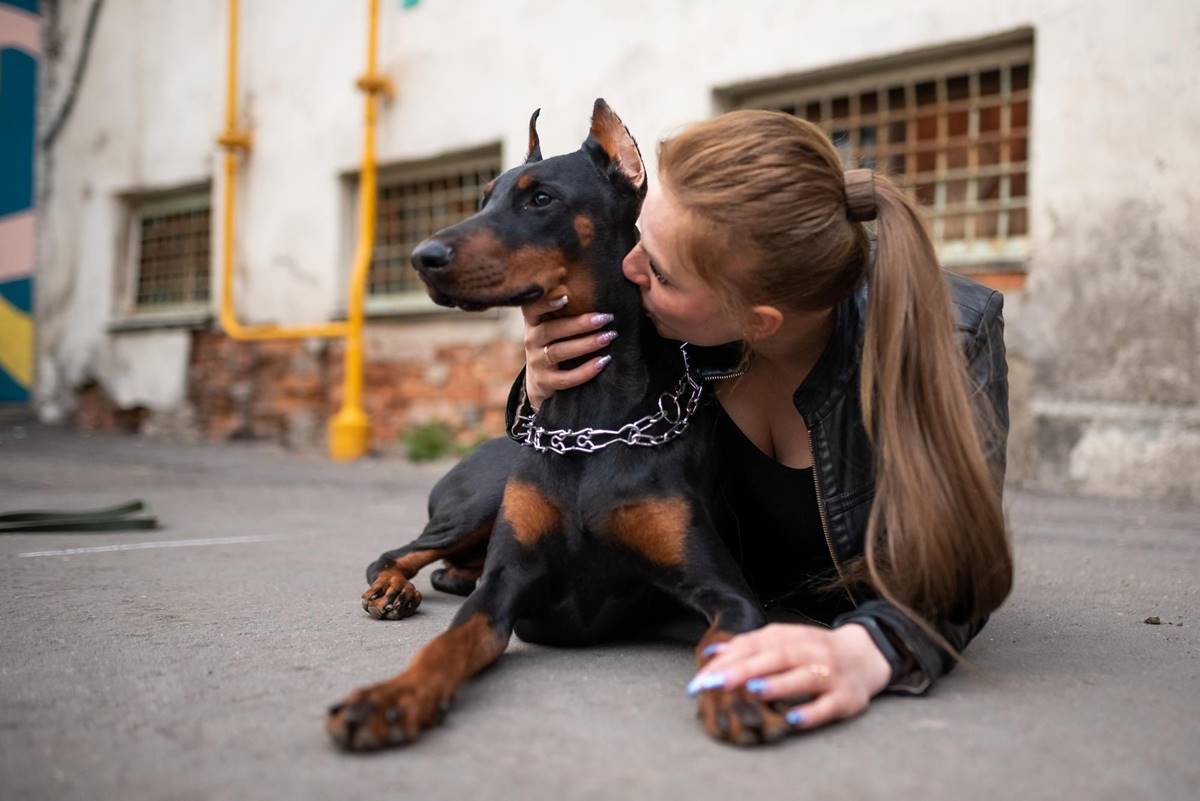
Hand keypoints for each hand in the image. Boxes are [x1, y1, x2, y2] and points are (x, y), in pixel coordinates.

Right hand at [521, 292, 615, 408]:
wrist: (541, 380)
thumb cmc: (555, 343)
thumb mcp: (553, 324)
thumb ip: (566, 309)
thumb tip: (596, 287)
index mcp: (534, 322)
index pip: (532, 309)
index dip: (546, 303)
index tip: (566, 296)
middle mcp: (531, 340)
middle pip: (551, 330)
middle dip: (580, 324)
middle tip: (607, 317)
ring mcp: (537, 362)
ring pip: (559, 352)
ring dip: (586, 344)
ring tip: (609, 337)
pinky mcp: (545, 382)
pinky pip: (565, 378)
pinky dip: (585, 371)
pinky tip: (603, 362)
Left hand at [687, 623, 891, 730]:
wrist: (865, 655)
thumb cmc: (813, 651)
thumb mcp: (783, 640)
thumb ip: (749, 646)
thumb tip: (711, 653)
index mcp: (789, 637)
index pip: (753, 645)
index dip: (726, 660)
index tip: (700, 678)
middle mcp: (808, 652)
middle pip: (774, 658)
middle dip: (742, 670)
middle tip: (713, 683)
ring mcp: (828, 674)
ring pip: (803, 677)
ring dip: (778, 683)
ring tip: (752, 690)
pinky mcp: (846, 697)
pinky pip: (828, 706)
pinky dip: (810, 712)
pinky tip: (792, 719)